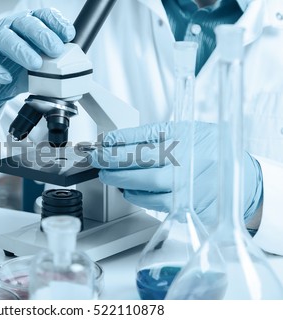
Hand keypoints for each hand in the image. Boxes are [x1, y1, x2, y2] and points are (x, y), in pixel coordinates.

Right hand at [0, 8, 74, 103]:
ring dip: (22, 50)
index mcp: (27, 26)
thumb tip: (75, 79)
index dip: (56, 23)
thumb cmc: (17, 69)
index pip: (43, 16)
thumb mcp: (40, 67)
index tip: (69, 35)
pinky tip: (7, 77)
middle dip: (42, 35)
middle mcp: (10, 28)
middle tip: (55, 49)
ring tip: (35, 64)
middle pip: (25, 24)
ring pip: (5, 39)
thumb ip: (55, 67)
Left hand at [89, 122, 262, 227]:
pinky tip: (130, 189)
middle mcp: (187, 164)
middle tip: (97, 162)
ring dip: (121, 183)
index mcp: (185, 139)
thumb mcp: (186, 130)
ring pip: (144, 190)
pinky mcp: (188, 208)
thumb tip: (115, 140)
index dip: (115, 143)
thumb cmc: (211, 151)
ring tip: (111, 176)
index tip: (100, 143)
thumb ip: (152, 135)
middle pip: (139, 166)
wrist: (242, 178)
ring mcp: (188, 189)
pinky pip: (154, 205)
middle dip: (111, 164)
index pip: (142, 140)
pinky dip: (137, 197)